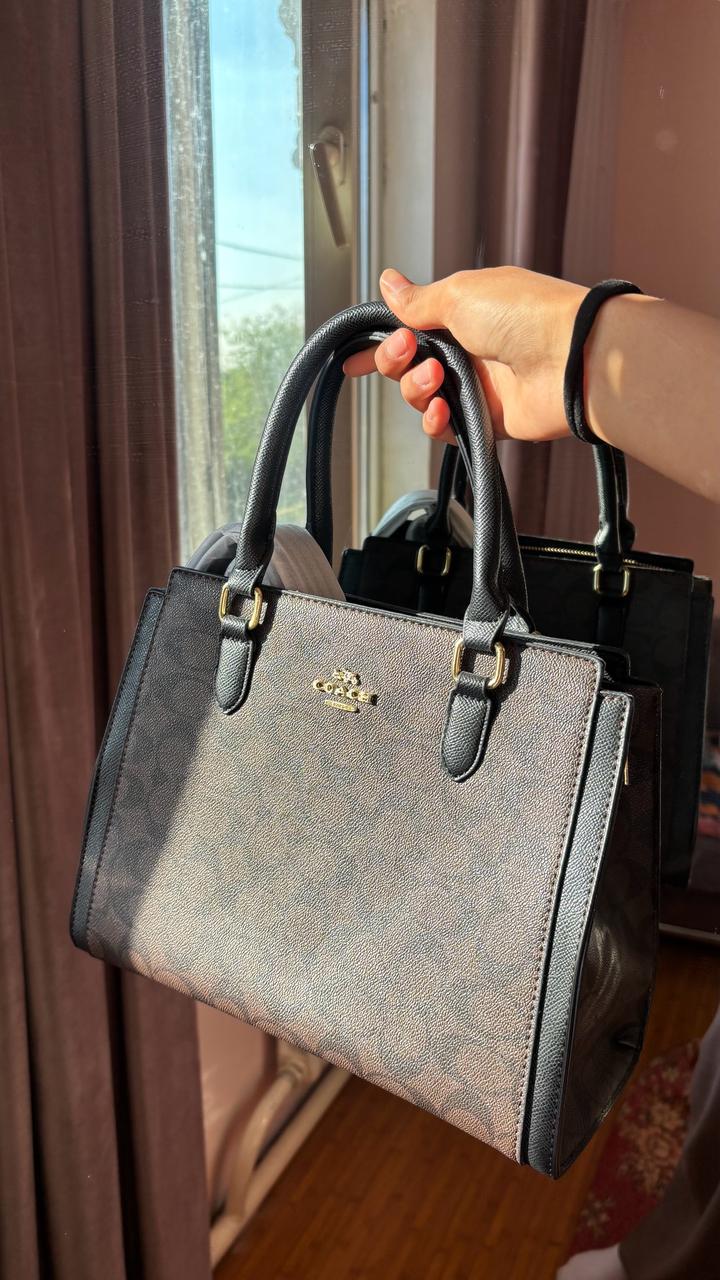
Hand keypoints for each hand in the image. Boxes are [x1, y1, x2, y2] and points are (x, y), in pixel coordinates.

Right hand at [344, 266, 586, 443]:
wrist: (572, 358)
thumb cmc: (526, 316)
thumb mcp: (460, 294)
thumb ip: (418, 300)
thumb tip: (389, 282)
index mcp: (462, 312)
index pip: (409, 328)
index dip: (379, 344)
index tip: (352, 358)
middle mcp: (468, 348)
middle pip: (407, 365)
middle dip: (395, 361)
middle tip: (407, 351)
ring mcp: (478, 385)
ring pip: (422, 397)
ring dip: (417, 389)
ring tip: (436, 377)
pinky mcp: (487, 419)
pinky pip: (445, 427)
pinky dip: (436, 420)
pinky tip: (443, 408)